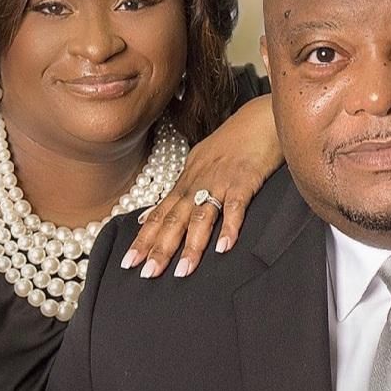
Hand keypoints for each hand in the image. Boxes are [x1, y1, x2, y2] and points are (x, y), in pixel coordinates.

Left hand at [120, 95, 282, 276]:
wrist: (261, 117)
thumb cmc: (235, 140)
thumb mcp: (202, 161)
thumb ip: (182, 188)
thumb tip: (156, 212)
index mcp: (188, 179)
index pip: (161, 213)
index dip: (144, 238)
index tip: (129, 262)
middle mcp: (199, 181)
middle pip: (175, 218)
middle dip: (159, 247)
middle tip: (146, 273)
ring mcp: (221, 181)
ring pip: (201, 216)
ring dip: (191, 245)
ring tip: (183, 271)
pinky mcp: (245, 180)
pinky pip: (235, 206)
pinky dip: (229, 227)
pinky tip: (224, 247)